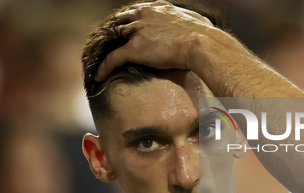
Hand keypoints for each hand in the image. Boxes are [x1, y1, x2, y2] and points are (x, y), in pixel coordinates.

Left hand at [95, 1, 213, 80]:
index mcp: (158, 7)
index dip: (132, 20)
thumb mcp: (197, 20)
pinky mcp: (133, 49)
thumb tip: (198, 26)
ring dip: (106, 47)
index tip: (131, 28)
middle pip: (121, 21)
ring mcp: (137, 31)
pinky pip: (112, 58)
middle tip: (111, 42)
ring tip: (100, 57)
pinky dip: (104, 67)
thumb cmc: (205, 35)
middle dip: (116, 31)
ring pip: (113, 38)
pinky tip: (98, 75)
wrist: (201, 44)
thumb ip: (190, 21)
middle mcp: (144, 15)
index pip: (138, 11)